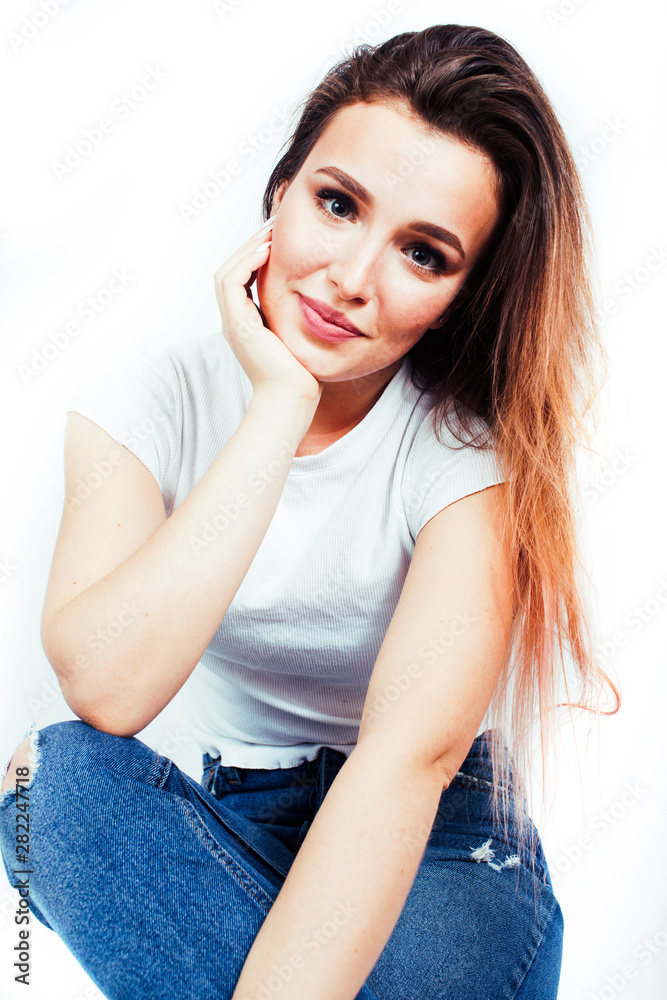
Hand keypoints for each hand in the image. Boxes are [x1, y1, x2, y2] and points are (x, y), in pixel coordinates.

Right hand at [214, 218, 321, 405]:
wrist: (293, 398)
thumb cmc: (304, 373)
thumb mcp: (303, 335)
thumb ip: (302, 315)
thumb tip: (325, 295)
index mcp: (249, 323)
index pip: (244, 278)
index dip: (258, 254)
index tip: (279, 237)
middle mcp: (236, 321)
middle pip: (233, 270)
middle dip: (252, 244)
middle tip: (274, 223)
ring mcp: (233, 323)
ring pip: (227, 272)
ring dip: (247, 248)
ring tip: (270, 231)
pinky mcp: (237, 325)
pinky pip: (230, 282)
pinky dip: (245, 263)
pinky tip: (266, 250)